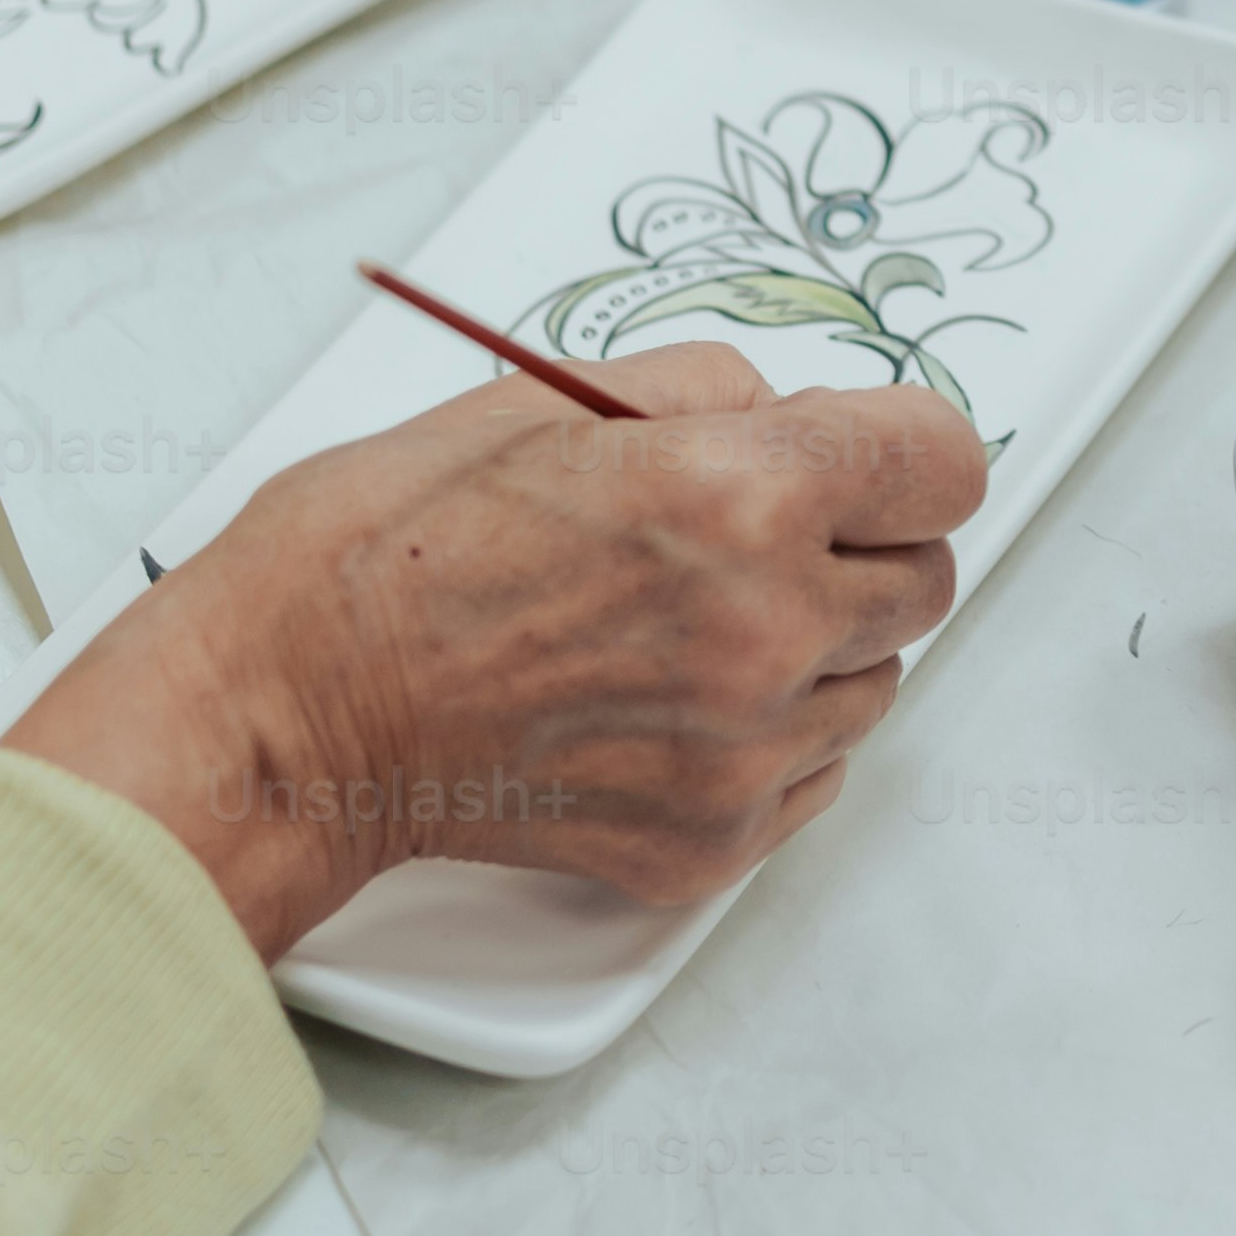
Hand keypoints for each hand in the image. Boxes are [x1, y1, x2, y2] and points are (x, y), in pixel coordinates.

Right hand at [0, 346, 980, 956]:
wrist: (288, 717)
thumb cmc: (380, 557)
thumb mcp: (547, 401)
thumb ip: (709, 392)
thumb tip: (793, 412)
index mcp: (740, 496)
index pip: (946, 464)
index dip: (898, 453)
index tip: (861, 460)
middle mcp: (764, 630)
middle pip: (924, 579)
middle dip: (856, 546)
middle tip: (745, 540)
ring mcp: (743, 752)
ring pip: (874, 684)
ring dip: (812, 649)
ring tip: (678, 628)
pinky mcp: (713, 842)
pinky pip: (813, 775)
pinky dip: (763, 741)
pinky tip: (658, 704)